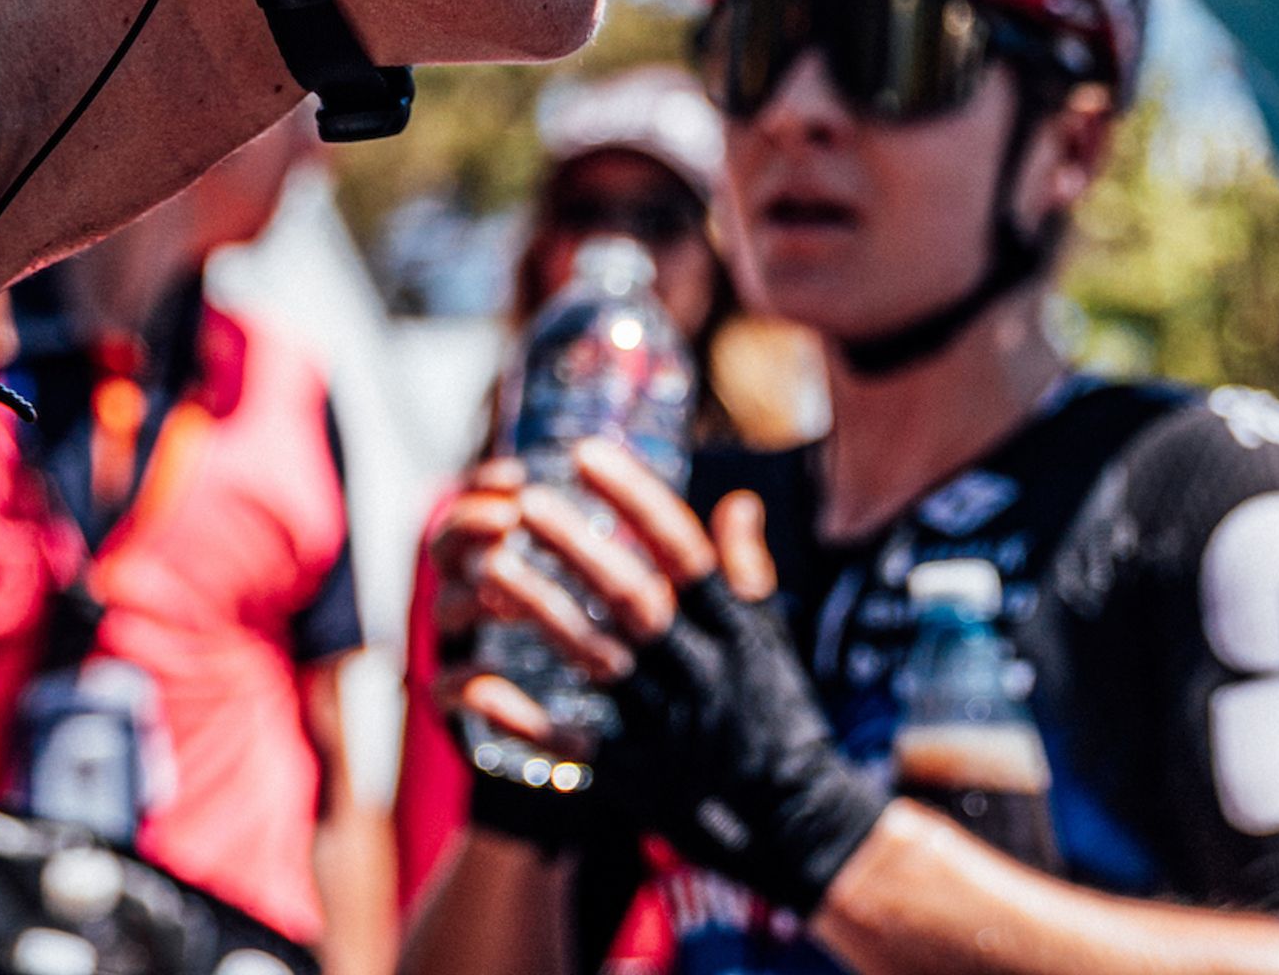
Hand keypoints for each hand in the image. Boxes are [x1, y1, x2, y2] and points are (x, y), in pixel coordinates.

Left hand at [472, 439, 880, 916]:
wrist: (800, 825)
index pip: (684, 551)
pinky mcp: (636, 778)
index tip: (587, 453)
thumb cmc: (780, 718)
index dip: (636, 500)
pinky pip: (573, 745)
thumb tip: (740, 501)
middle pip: (634, 600)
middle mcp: (700, 671)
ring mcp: (666, 726)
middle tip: (526, 504)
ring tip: (489, 570)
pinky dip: (524, 718)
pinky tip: (478, 686)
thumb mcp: (773, 641)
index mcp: (733, 629)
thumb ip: (749, 573)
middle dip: (579, 549)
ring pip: (596, 660)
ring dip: (541, 613)